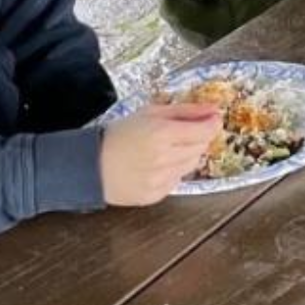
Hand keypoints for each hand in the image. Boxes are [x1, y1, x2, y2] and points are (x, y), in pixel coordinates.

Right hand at [100, 103, 222, 205]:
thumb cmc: (119, 134)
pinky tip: (156, 165)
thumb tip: (213, 109)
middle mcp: (163, 158)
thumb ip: (186, 110)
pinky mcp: (154, 195)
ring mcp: (159, 179)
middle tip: (181, 133)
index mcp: (161, 133)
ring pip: (192, 164)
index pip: (205, 131)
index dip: (212, 124)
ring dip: (186, 155)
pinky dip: (173, 172)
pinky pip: (177, 181)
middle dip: (197, 138)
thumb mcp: (150, 113)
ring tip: (166, 149)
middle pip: (201, 147)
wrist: (90, 164)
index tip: (213, 119)